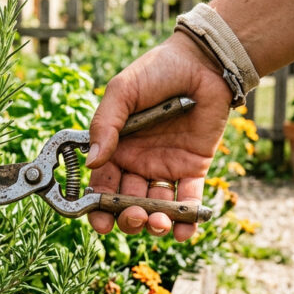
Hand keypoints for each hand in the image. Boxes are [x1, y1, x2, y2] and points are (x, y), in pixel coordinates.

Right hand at [85, 32, 233, 240]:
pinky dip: (188, 220)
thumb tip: (90, 163)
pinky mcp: (193, 168)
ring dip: (155, 222)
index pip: (101, 186)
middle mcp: (137, 163)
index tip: (100, 221)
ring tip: (158, 222)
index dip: (98, 208)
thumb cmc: (157, 70)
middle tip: (133, 216)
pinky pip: (189, 200)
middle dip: (127, 218)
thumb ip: (104, 125)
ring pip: (156, 207)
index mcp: (115, 148)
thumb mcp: (122, 92)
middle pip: (126, 203)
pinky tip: (184, 231)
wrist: (203, 62)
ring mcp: (165, 168)